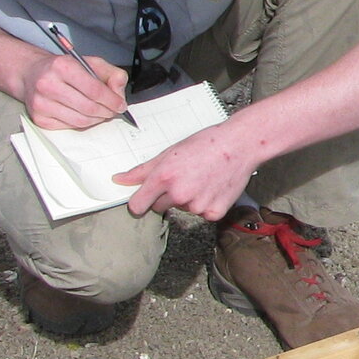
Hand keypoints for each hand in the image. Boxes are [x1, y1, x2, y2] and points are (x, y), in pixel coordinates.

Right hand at [18, 50, 128, 131]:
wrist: (31, 73)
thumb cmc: (63, 69)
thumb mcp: (90, 62)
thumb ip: (112, 74)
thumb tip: (119, 92)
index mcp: (62, 66)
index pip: (95, 90)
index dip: (112, 101)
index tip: (120, 105)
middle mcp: (48, 84)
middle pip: (88, 107)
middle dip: (107, 112)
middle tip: (112, 110)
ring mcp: (41, 103)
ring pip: (80, 120)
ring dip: (96, 119)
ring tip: (101, 113)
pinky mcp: (39, 118)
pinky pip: (69, 126)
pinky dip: (82, 123)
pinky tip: (85, 115)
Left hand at [112, 118, 258, 219]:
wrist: (240, 145)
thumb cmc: (206, 144)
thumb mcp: (170, 153)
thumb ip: (142, 170)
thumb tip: (119, 179)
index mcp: (164, 177)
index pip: (138, 205)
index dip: (139, 203)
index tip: (142, 201)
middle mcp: (179, 194)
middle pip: (160, 207)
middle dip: (166, 196)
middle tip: (184, 178)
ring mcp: (197, 205)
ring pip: (182, 209)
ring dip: (188, 199)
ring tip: (202, 179)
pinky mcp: (213, 213)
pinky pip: (201, 214)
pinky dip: (206, 204)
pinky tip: (213, 187)